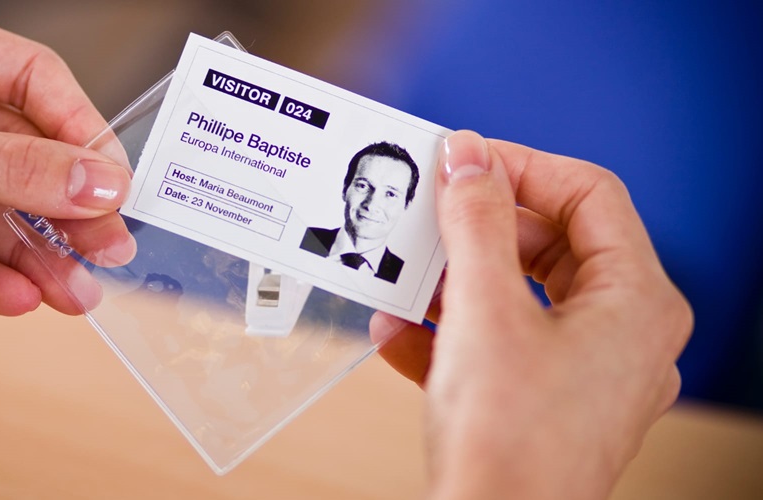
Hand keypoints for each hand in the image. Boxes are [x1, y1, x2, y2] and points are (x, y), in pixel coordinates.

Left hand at [0, 0, 134, 314]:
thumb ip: (11, 167)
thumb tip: (97, 181)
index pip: (31, 82)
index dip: (79, 133)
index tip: (115, 183)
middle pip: (18, 154)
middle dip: (62, 207)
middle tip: (107, 248)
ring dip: (32, 254)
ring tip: (74, 293)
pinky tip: (19, 297)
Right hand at [369, 130, 691, 498]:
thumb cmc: (509, 443)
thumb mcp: (483, 311)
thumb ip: (475, 223)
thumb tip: (468, 155)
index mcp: (636, 302)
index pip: (589, 195)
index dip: (521, 167)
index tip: (461, 160)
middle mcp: (624, 335)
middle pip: (552, 245)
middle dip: (479, 229)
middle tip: (426, 213)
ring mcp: (587, 374)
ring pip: (520, 297)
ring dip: (453, 282)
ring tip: (401, 277)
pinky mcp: (546, 404)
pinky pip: (501, 346)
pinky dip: (451, 333)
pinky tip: (397, 334)